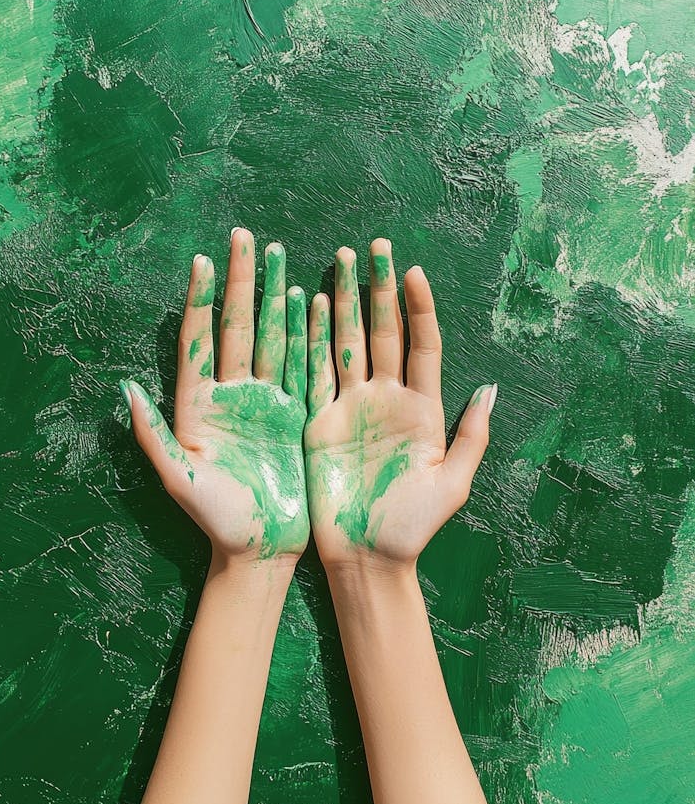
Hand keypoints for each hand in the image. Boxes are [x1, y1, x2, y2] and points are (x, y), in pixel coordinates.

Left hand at [120, 228, 309, 561]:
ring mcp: (266, 401)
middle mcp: (232, 394)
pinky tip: (310, 301)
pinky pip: (301, 364)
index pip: (199, 340)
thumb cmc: (216, 521)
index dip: (201, 300)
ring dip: (274, 296)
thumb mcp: (180, 479)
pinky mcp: (294, 414)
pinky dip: (305, 332)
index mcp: (199, 405)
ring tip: (280, 256)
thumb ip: (153, 434)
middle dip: (241, 282)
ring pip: (270, 336)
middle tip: (245, 238)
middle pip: (237, 326)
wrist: (260, 550)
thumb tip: (125, 387)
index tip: (203, 259)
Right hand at [304, 238, 495, 568]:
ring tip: (340, 260)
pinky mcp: (320, 420)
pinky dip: (312, 338)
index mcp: (422, 409)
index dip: (420, 308)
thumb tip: (492, 388)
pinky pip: (315, 371)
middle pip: (384, 332)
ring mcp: (351, 406)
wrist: (366, 558)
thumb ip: (472, 436)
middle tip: (374, 246)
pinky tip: (311, 304)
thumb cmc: (412, 527)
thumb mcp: (451, 483)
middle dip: (379, 288)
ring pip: (347, 342)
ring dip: (345, 302)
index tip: (414, 271)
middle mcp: (386, 399)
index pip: (422, 345)